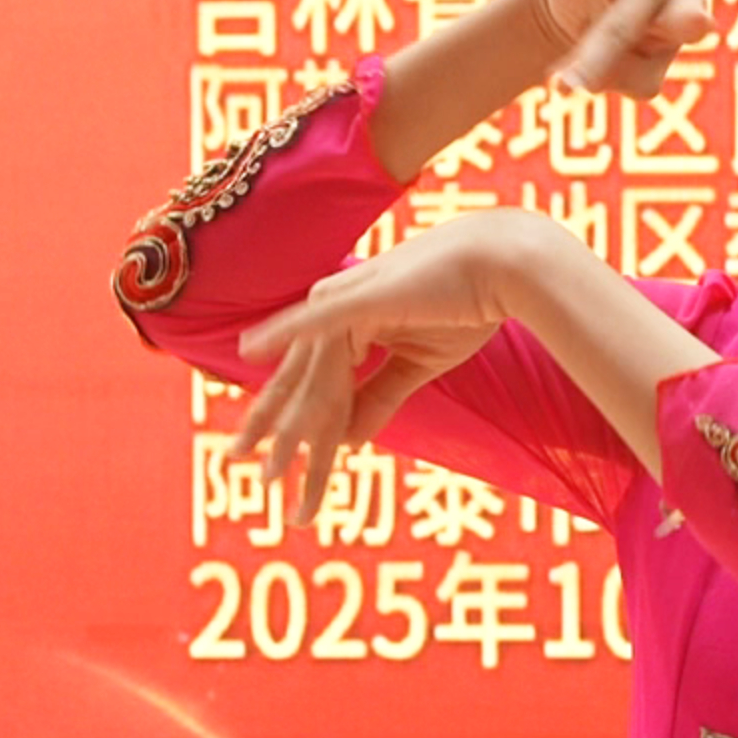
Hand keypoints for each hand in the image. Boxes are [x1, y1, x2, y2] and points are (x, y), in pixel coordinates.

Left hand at [233, 213, 544, 522]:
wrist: (503, 268)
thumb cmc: (466, 307)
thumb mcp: (416, 365)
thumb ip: (379, 398)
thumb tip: (349, 442)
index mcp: (347, 326)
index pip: (308, 383)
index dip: (285, 420)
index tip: (264, 456)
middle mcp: (334, 311)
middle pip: (298, 382)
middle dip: (268, 427)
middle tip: (234, 461)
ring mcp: (343, 303)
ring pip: (312, 377)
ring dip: (292, 426)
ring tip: (271, 468)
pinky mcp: (359, 298)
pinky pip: (316, 324)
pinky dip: (281, 334)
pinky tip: (250, 352)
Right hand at [527, 0, 714, 98]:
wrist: (593, 20)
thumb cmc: (631, 51)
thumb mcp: (640, 77)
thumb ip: (634, 78)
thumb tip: (592, 58)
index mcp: (687, 10)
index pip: (684, 21)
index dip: (685, 24)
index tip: (701, 23)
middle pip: (622, 21)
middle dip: (594, 57)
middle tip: (567, 88)